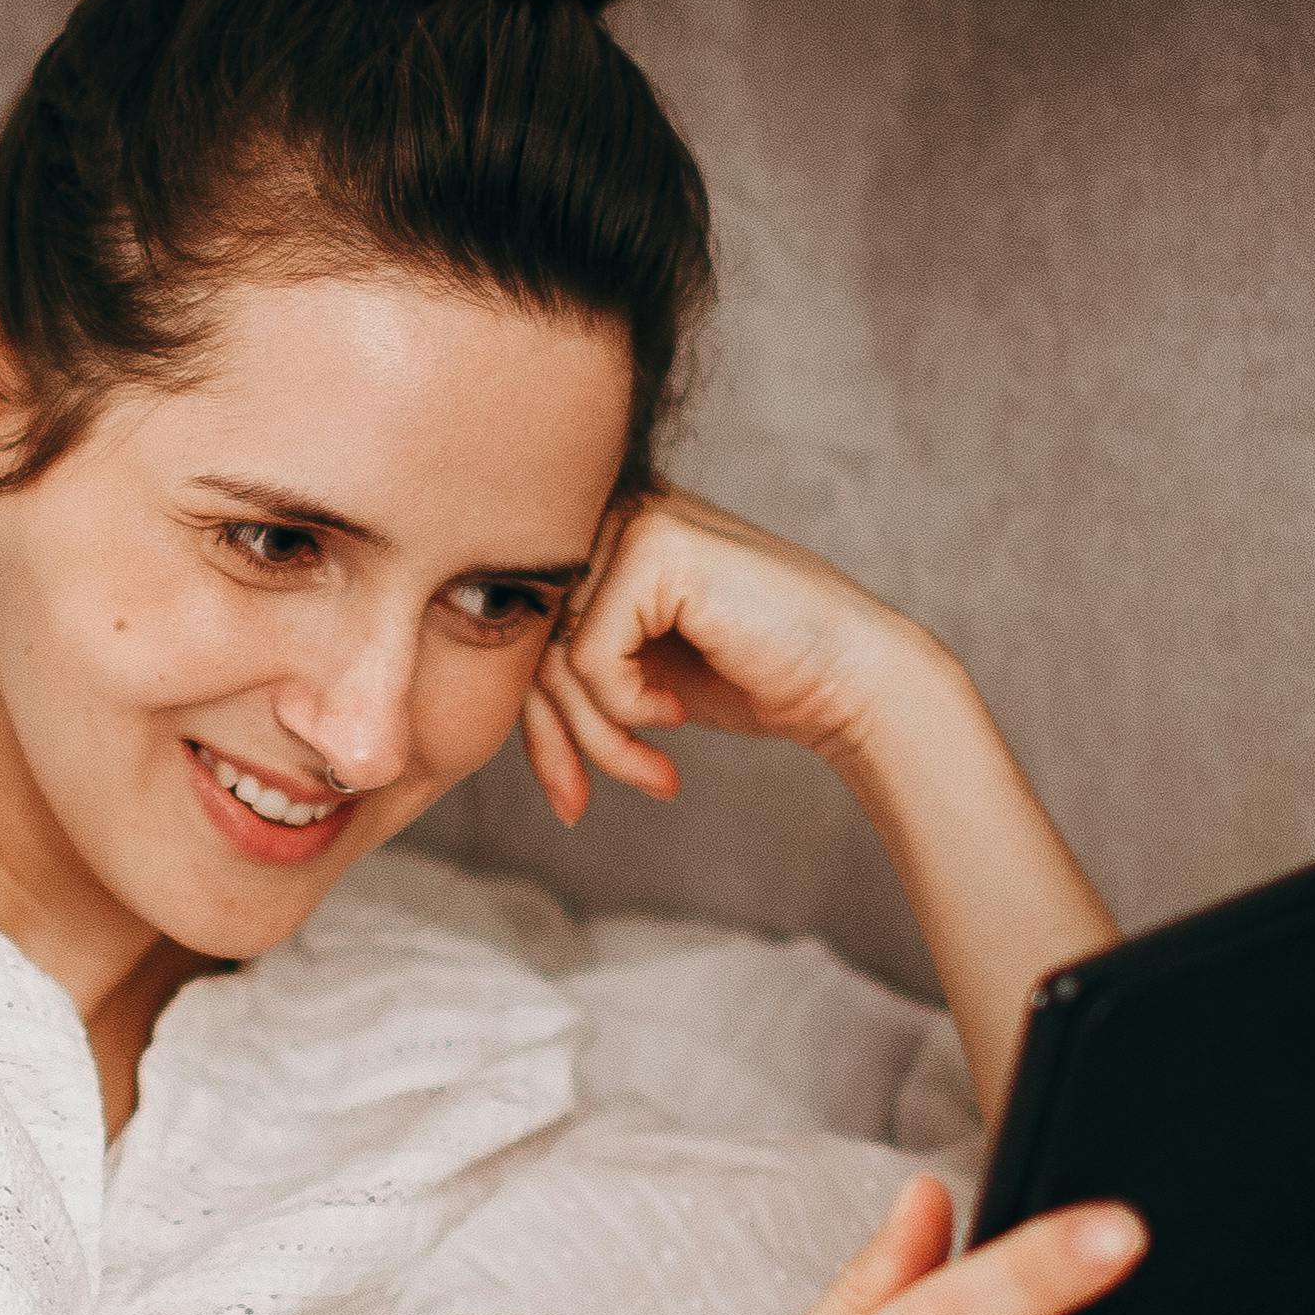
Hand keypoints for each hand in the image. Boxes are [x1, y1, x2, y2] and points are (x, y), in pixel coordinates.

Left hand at [524, 490, 939, 821]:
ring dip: (596, 737)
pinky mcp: (656, 546)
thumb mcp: (638, 671)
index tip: (567, 792)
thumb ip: (566, 660)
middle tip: (577, 804)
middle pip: (527, 641)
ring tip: (650, 774)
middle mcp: (614, 510)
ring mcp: (635, 518)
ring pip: (552, 653)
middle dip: (553, 738)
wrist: (851, 681)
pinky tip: (676, 714)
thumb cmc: (753, 677)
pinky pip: (587, 656)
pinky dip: (624, 708)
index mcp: (606, 532)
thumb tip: (464, 687)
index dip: (535, 720)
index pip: (525, 628)